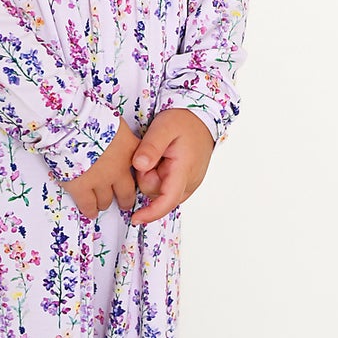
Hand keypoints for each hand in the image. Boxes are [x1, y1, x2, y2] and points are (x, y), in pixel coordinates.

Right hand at [59, 117, 145, 219]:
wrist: (72, 123)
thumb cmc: (91, 116)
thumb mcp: (116, 123)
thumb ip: (120, 135)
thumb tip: (117, 136)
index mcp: (129, 152)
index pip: (139, 170)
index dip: (136, 178)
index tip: (133, 182)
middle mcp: (118, 170)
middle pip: (126, 192)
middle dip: (125, 199)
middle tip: (124, 203)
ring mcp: (100, 181)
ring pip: (106, 200)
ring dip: (105, 203)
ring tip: (102, 205)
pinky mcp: (81, 187)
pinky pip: (88, 205)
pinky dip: (89, 210)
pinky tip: (90, 212)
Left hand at [127, 108, 214, 223]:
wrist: (201, 118)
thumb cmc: (184, 121)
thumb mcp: (164, 127)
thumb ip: (151, 147)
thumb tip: (139, 166)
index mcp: (184, 170)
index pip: (168, 200)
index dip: (151, 212)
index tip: (136, 218)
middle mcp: (189, 182)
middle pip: (157, 193)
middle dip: (147, 176)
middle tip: (151, 154)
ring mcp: (188, 183)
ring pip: (159, 190)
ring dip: (152, 174)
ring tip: (159, 154)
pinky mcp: (184, 182)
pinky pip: (164, 185)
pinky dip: (158, 174)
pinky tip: (162, 160)